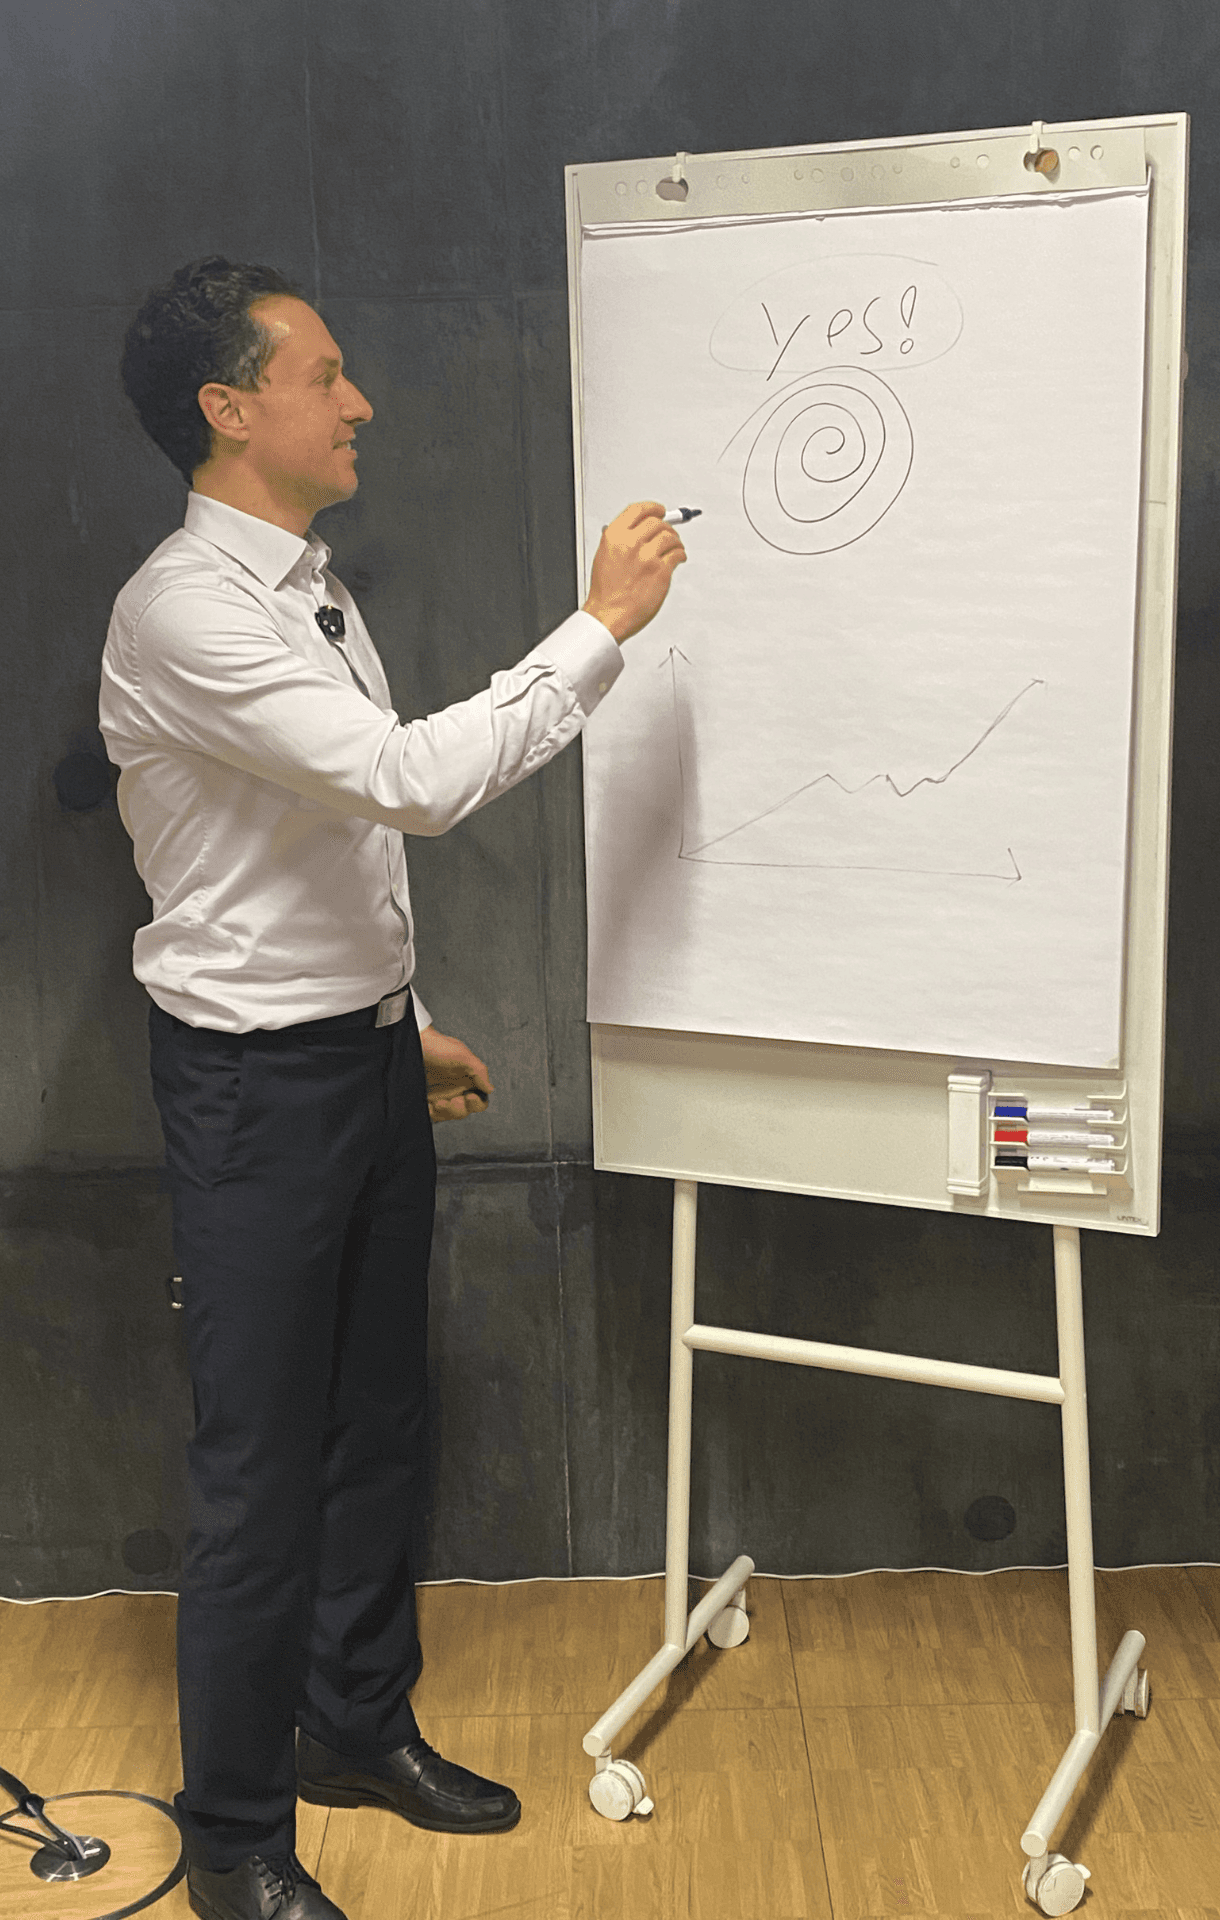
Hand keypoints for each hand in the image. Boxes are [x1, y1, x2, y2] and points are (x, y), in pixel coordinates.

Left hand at [418, 1025, 493, 1123]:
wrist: (413, 1043)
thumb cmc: (436, 1046)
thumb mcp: (462, 1055)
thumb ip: (479, 1071)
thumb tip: (489, 1088)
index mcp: (467, 1079)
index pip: (479, 1100)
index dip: (477, 1103)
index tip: (470, 1097)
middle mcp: (455, 1089)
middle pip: (464, 1111)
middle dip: (457, 1109)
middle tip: (450, 1101)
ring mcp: (440, 1094)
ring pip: (448, 1115)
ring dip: (444, 1112)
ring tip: (437, 1103)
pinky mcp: (427, 1099)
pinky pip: (432, 1115)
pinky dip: (431, 1113)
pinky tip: (429, 1105)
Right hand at [582, 500, 686, 643]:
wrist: (608, 615)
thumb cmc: (606, 591)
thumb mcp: (605, 555)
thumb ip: (621, 540)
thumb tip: (640, 529)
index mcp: (614, 536)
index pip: (638, 510)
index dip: (653, 508)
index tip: (660, 510)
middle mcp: (630, 543)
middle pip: (657, 522)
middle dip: (666, 527)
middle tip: (670, 533)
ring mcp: (647, 557)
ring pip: (670, 537)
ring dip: (676, 541)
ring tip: (675, 548)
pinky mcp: (661, 571)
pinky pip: (677, 554)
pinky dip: (680, 554)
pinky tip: (678, 558)